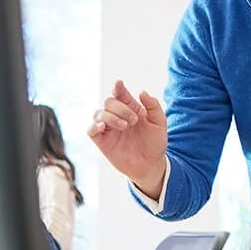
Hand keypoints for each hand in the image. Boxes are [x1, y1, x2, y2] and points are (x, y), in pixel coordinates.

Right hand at [87, 79, 167, 197]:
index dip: (118, 87)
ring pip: (99, 113)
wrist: (151, 165)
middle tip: (134, 120)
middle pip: (109, 102)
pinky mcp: (102, 142)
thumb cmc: (155, 143)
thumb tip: (142, 91)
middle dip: (121, 108)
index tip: (119, 84)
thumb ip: (153, 106)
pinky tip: (102, 126)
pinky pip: (90, 130)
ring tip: (125, 126)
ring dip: (111, 117)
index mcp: (130, 108)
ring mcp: (109, 129)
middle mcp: (117, 116)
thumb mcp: (160, 123)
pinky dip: (94, 126)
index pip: (120, 93)